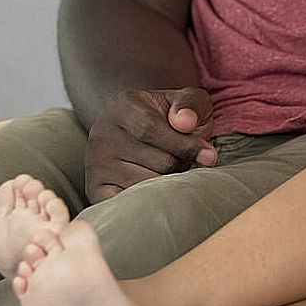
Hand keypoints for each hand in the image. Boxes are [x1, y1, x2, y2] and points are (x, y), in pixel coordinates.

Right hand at [83, 87, 217, 203]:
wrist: (139, 132)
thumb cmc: (170, 119)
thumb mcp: (187, 102)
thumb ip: (191, 105)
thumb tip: (185, 122)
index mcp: (124, 106)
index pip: (151, 129)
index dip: (185, 145)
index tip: (209, 156)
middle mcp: (103, 134)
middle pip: (157, 161)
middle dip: (181, 166)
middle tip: (185, 164)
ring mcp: (96, 163)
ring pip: (145, 185)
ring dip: (167, 185)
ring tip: (169, 173)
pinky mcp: (96, 189)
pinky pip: (127, 203)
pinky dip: (148, 202)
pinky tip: (155, 193)